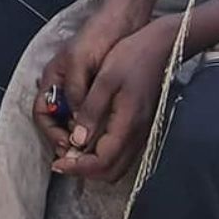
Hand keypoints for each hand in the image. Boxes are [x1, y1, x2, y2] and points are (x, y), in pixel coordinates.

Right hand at [34, 0, 137, 153]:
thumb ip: (75, 91)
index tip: (66, 144)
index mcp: (53, 79)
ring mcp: (81, 91)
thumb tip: (76, 123)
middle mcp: (64, 88)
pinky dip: (95, 127)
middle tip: (80, 154)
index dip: (50, 131)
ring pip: (75, 122)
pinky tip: (105, 134)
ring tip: (93, 148)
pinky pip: (92, 116)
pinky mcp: (99, 92)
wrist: (123, 22)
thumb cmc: (96, 36)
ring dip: (81, 136)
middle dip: (65, 139)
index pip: (42, 113)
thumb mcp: (79, 61)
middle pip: (57, 122)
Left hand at [41, 16, 181, 182]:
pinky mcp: (140, 127)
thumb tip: (76, 141)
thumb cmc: (132, 58)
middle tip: (61, 159)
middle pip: (109, 172)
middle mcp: (137, 135)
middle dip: (83, 170)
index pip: (101, 163)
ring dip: (92, 165)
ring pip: (116, 166)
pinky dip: (102, 156)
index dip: (77, 168)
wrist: (160, 46)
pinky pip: (121, 154)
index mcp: (127, 124)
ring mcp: (141, 133)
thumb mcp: (106, 80)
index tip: (57, 164)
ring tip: (71, 151)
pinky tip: (87, 140)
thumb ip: (91, 111)